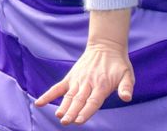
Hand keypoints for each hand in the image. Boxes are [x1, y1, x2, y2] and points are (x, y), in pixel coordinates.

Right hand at [34, 10, 134, 124]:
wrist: (106, 46)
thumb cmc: (118, 64)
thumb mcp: (127, 74)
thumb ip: (126, 87)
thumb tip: (127, 98)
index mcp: (102, 85)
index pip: (93, 101)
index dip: (86, 111)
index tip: (79, 120)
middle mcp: (88, 83)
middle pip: (79, 100)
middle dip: (72, 112)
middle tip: (66, 121)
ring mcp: (78, 80)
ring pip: (69, 96)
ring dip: (63, 106)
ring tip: (59, 115)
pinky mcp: (70, 77)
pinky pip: (58, 87)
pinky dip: (48, 95)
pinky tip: (39, 103)